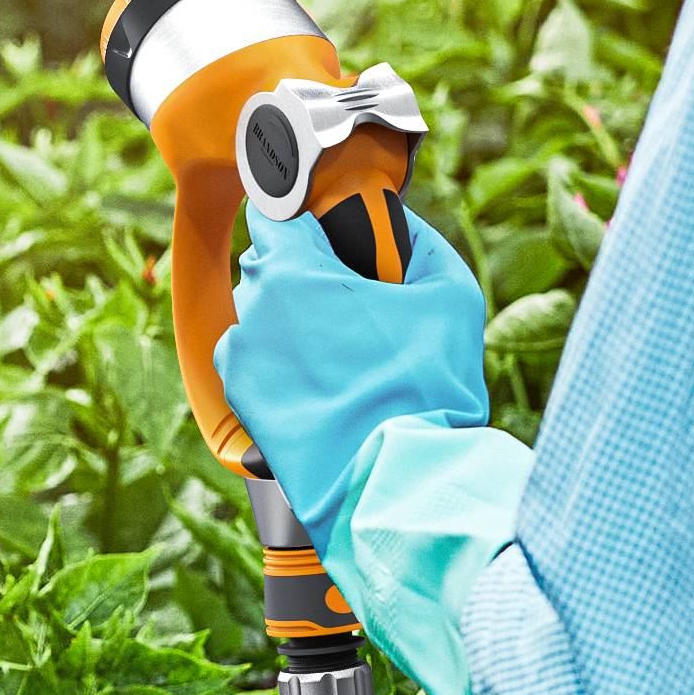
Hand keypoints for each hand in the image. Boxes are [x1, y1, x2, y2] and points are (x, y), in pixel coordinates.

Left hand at [216, 205, 489, 554]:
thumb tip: (400, 231)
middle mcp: (254, 311)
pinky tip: (324, 381)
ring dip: (290, 318)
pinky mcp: (241, 403)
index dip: (304, 215)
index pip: (272, 211)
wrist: (398, 483)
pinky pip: (254, 361)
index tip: (330, 230)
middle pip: (268, 263)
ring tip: (343, 349)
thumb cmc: (425, 391)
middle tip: (354, 296)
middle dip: (304, 270)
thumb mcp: (452, 297)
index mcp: (293, 273)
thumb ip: (422, 245)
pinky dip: (280, 362)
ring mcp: (241, 361)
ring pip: (259, 315)